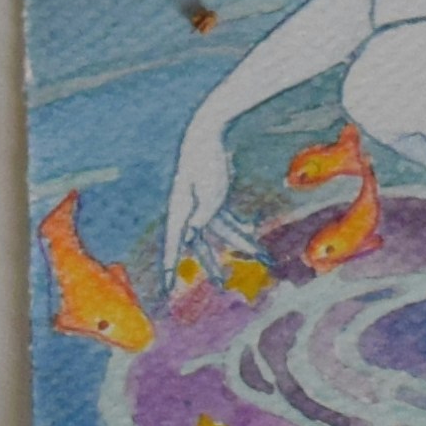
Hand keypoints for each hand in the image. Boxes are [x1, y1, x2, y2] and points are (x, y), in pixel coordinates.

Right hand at [156, 107, 238, 278]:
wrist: (205, 137)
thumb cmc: (204, 163)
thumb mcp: (208, 193)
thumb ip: (203, 216)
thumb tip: (194, 233)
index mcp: (181, 212)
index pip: (174, 245)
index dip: (170, 267)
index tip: (168, 288)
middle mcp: (189, 212)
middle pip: (200, 243)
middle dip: (211, 263)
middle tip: (220, 283)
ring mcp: (202, 205)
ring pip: (220, 231)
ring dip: (238, 244)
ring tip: (257, 258)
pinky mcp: (214, 198)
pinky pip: (227, 219)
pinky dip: (239, 227)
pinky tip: (252, 237)